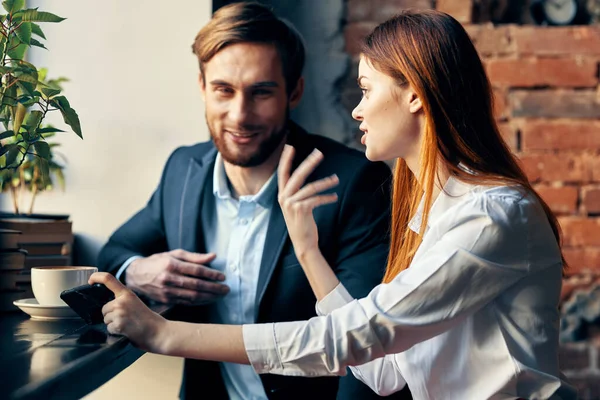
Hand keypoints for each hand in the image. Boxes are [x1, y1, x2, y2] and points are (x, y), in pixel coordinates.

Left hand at [90, 272, 169, 352]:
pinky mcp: (119, 324)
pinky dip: (116, 332)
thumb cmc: (148, 320)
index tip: (90, 280)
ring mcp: (120, 312)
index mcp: (127, 293)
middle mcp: (122, 301)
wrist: (159, 332)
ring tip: (128, 325)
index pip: (108, 279)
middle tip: (126, 319)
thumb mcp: (136, 303)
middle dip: (110, 315)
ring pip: (105, 319)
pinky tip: (127, 331)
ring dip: (113, 324)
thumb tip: (109, 305)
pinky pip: (109, 328)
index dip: (97, 277)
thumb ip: (123, 301)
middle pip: (104, 308)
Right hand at [125, 249, 228, 304]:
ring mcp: (166, 291)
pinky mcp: (166, 300)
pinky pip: (186, 302)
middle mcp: (168, 279)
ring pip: (192, 296)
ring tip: (221, 295)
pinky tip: (209, 300)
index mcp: (171, 264)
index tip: (223, 277)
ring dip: (209, 297)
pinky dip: (200, 302)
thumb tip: (213, 257)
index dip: (211, 274)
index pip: (196, 270)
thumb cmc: (158, 262)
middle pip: (196, 285)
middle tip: (226, 289)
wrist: (136, 276)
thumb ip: (194, 257)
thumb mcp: (174, 254)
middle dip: (214, 288)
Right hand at [277, 145, 338, 259]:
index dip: (285, 159)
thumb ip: (297, 193)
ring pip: (311, 187)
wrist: (303, 243)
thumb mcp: (296, 206)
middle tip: (319, 153)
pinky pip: (316, 198)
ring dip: (326, 182)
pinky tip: (334, 198)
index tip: (290, 146)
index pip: (282, 173)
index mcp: (282, 195)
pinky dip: (327, 197)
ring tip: (336, 179)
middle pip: (297, 175)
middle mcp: (284, 198)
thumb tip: (304, 178)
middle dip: (309, 162)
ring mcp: (291, 204)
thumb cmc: (302, 223)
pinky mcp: (301, 210)